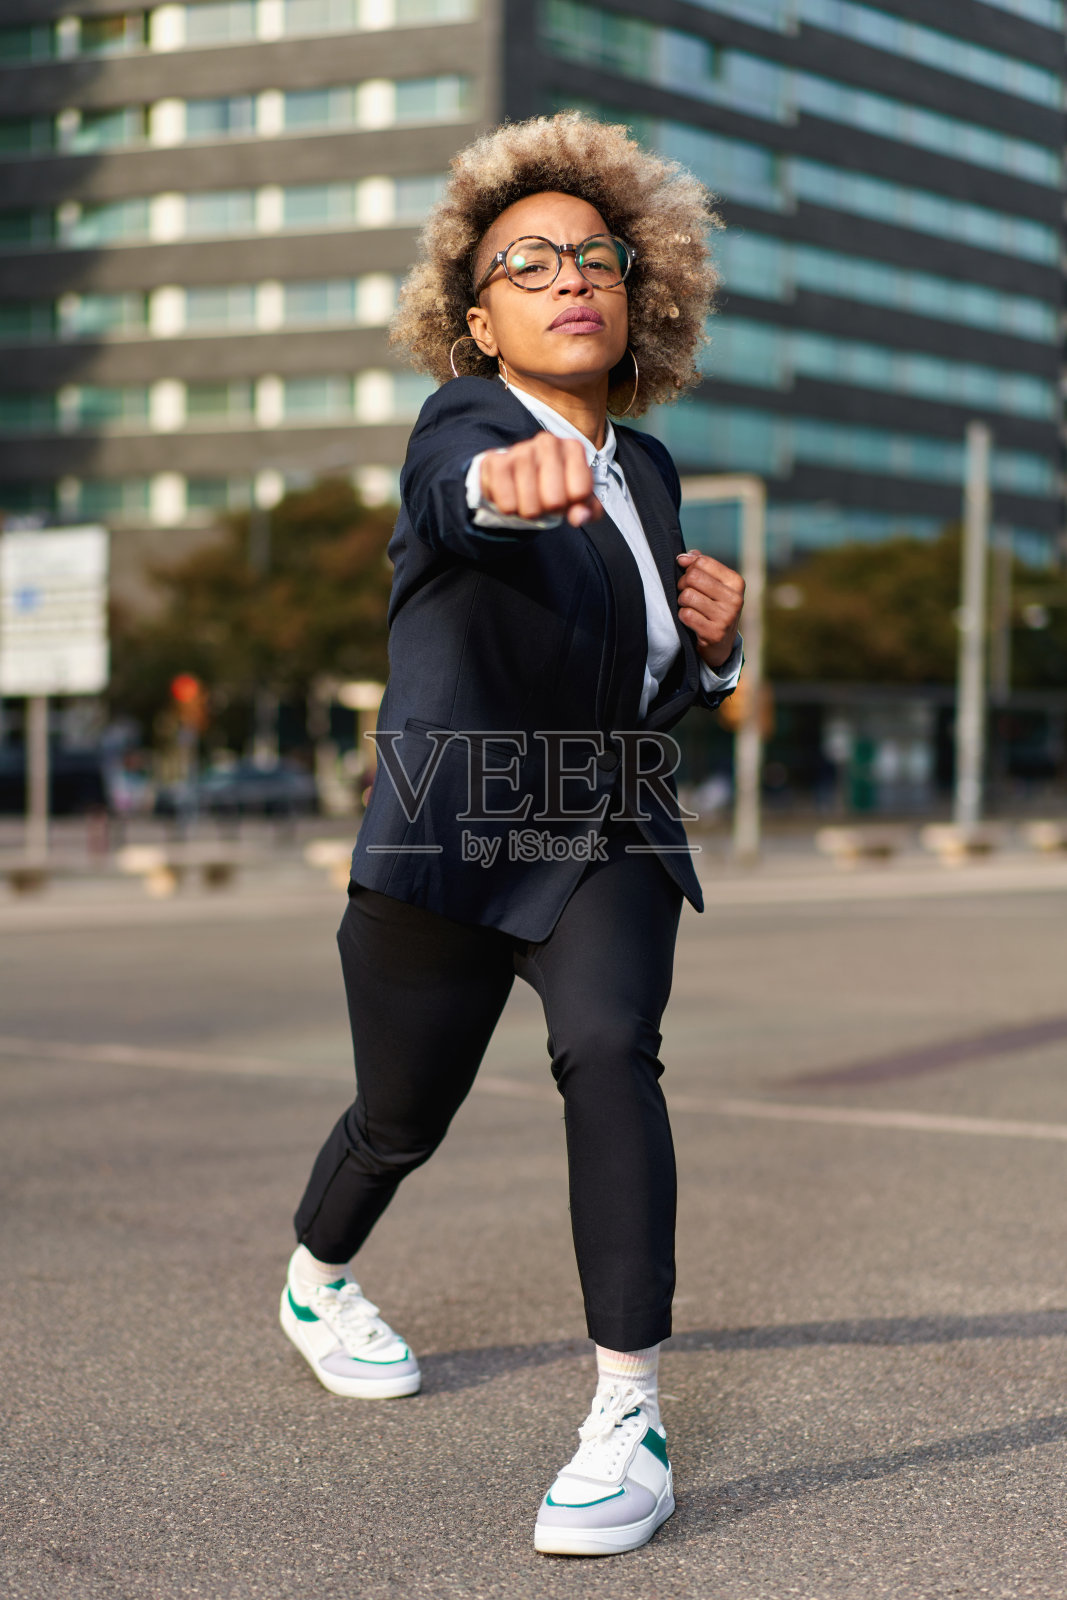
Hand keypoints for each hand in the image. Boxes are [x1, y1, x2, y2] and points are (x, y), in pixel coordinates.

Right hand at [480, 434, 602, 527]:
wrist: (518, 474)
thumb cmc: (554, 485)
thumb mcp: (580, 499)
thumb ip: (589, 510)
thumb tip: (579, 517)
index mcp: (573, 448)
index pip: (580, 492)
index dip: (573, 505)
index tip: (567, 498)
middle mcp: (548, 442)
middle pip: (554, 501)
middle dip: (549, 511)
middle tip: (544, 502)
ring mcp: (520, 449)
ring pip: (529, 506)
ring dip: (528, 512)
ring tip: (528, 500)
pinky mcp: (495, 461)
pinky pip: (506, 503)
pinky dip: (509, 509)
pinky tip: (511, 497)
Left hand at [676, 550, 744, 669]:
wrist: (720, 645)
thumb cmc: (713, 608)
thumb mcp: (714, 586)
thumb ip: (700, 566)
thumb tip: (683, 557)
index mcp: (736, 582)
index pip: (702, 562)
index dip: (689, 568)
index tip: (689, 577)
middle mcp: (735, 599)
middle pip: (693, 577)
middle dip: (682, 584)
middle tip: (685, 594)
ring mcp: (726, 617)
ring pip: (687, 596)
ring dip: (681, 602)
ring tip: (689, 607)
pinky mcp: (714, 633)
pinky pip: (685, 615)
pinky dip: (682, 616)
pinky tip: (690, 621)